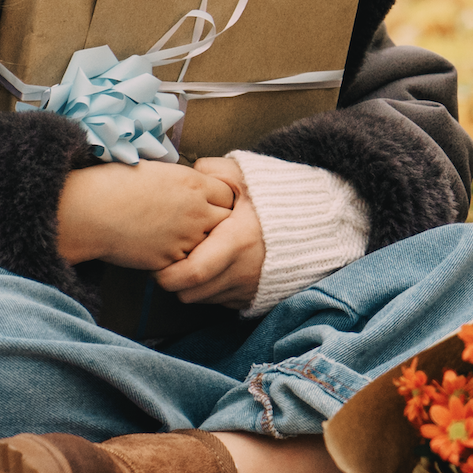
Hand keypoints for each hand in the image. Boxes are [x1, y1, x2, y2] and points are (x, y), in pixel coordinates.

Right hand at [57, 160, 234, 269]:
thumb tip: (193, 187)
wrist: (90, 210)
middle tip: (197, 219)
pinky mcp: (170, 260)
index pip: (229, 194)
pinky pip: (186, 261)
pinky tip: (160, 245)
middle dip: (216, 220)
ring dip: (199, 240)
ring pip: (209, 244)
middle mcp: (196, 211)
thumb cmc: (115, 182)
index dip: (218, 197)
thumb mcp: (156, 170)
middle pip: (227, 220)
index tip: (207, 199)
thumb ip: (182, 181)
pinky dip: (178, 256)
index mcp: (193, 184)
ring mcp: (185, 239)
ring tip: (176, 233)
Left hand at [154, 157, 264, 309]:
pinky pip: (219, 302)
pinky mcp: (254, 297)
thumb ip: (212, 170)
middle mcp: (243, 271)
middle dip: (171, 281)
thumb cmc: (275, 196)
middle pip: (190, 293)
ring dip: (190, 286)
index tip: (156, 261)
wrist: (316, 222)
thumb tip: (187, 172)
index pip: (191, 274)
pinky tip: (211, 267)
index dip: (166, 273)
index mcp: (237, 241)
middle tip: (165, 261)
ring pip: (202, 300)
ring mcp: (250, 287)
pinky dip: (209, 289)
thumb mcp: (244, 175)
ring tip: (190, 259)